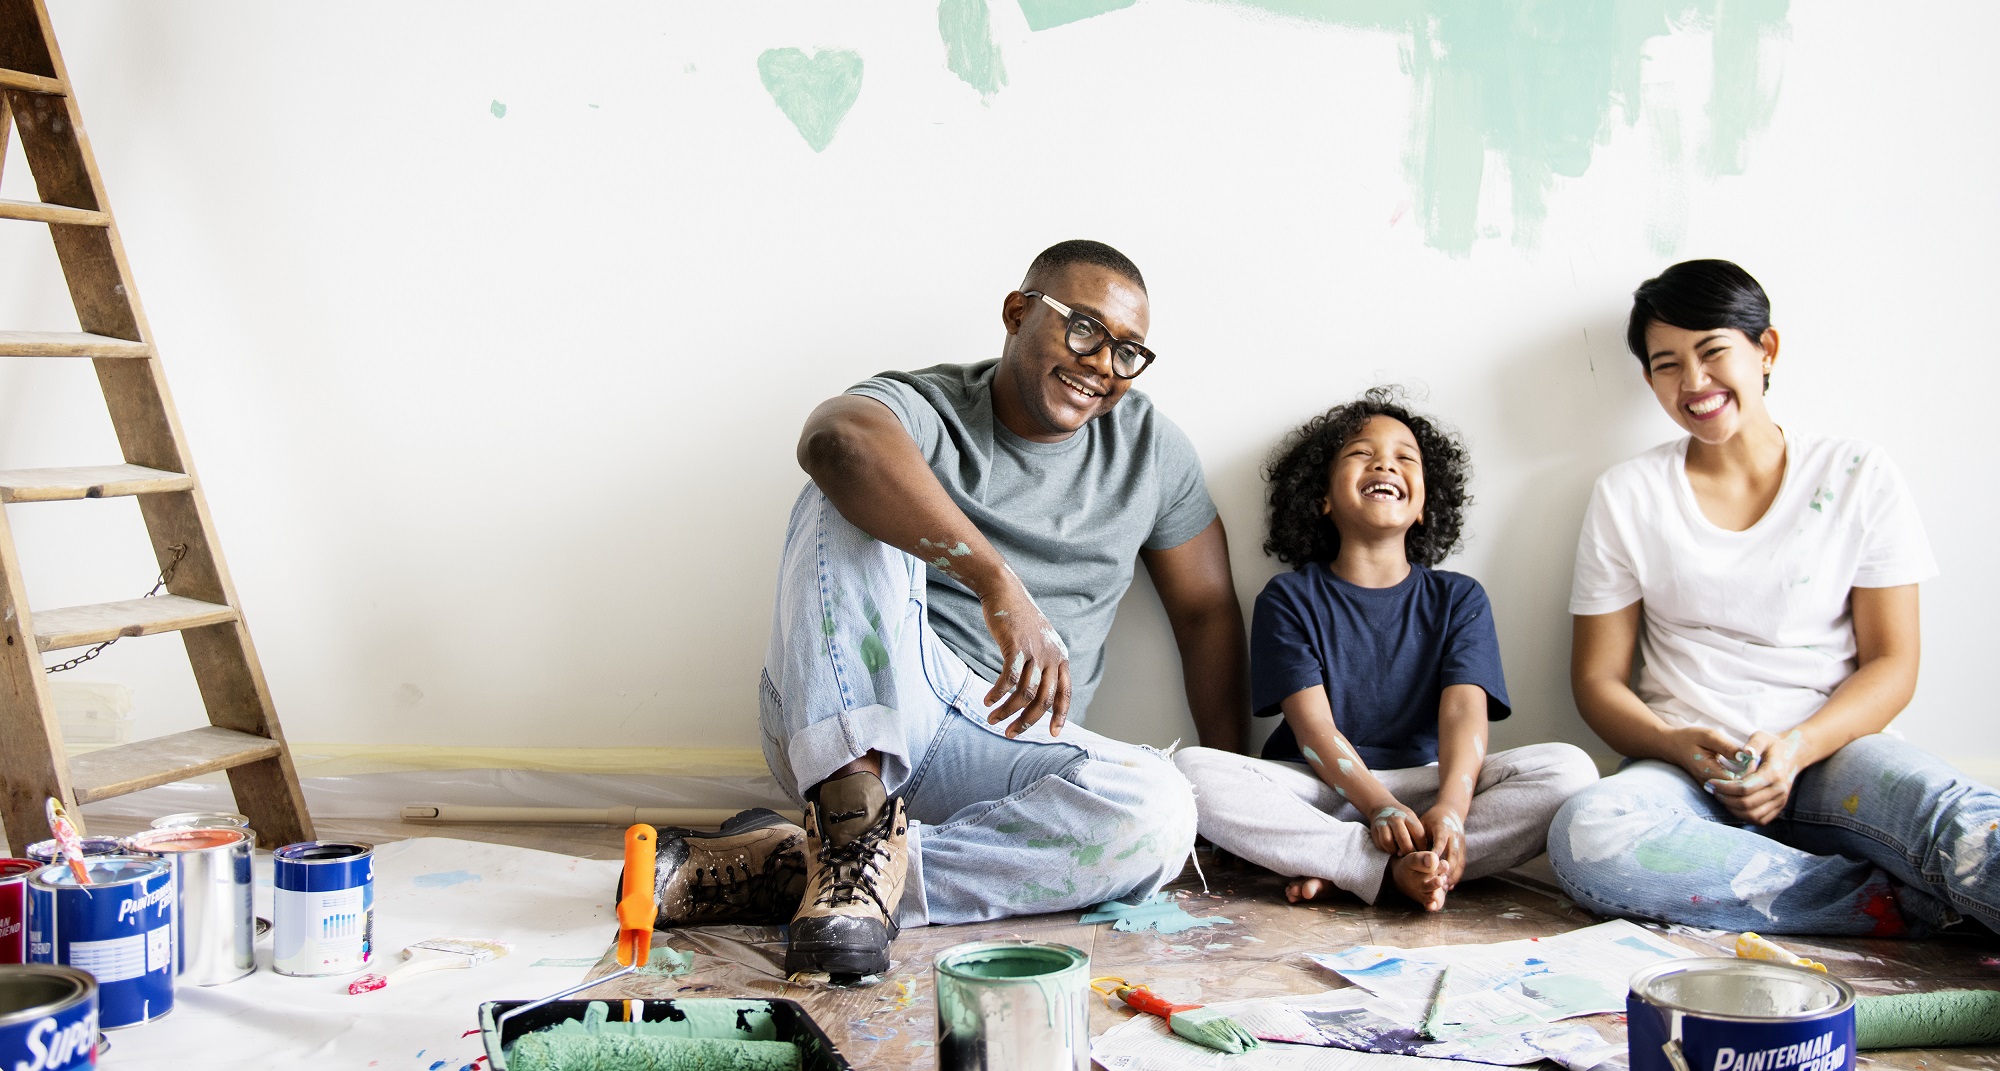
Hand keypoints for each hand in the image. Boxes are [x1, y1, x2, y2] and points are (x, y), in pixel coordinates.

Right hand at [980, 578, 1071, 738]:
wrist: (1004, 590)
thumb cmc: (1019, 618)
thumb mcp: (1039, 640)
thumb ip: (1043, 662)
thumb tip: (1038, 690)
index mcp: (1060, 656)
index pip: (1066, 693)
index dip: (1061, 715)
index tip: (1054, 734)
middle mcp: (1051, 656)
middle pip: (1044, 699)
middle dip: (1028, 721)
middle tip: (1012, 734)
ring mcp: (1034, 651)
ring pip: (1024, 693)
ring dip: (1007, 711)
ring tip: (993, 720)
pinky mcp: (1016, 646)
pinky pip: (1008, 679)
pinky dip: (997, 694)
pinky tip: (987, 701)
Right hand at [1365, 798, 1428, 854]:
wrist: (1383, 807)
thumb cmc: (1403, 818)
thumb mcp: (1413, 821)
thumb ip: (1418, 834)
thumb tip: (1425, 853)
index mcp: (1408, 817)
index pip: (1418, 834)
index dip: (1422, 847)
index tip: (1423, 854)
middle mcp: (1395, 818)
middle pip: (1403, 839)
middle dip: (1408, 851)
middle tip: (1411, 857)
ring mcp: (1383, 823)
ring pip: (1388, 842)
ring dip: (1394, 851)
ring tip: (1399, 853)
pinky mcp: (1374, 830)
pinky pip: (1380, 843)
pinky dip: (1386, 849)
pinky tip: (1391, 849)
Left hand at [1420, 806, 1466, 887]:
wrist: (1451, 811)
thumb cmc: (1432, 818)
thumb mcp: (1422, 824)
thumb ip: (1415, 838)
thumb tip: (1401, 853)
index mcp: (1443, 828)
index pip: (1440, 842)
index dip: (1436, 855)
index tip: (1429, 869)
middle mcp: (1455, 836)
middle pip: (1453, 855)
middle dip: (1446, 870)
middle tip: (1437, 883)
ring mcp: (1461, 843)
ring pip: (1459, 862)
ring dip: (1452, 876)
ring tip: (1443, 888)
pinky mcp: (1464, 849)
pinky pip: (1462, 864)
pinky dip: (1456, 876)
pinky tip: (1449, 886)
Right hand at [1672, 725, 1752, 784]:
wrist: (1672, 747)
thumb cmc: (1690, 739)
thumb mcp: (1709, 736)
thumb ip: (1727, 746)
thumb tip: (1746, 756)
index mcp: (1709, 771)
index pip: (1737, 780)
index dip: (1749, 771)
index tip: (1754, 758)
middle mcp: (1710, 785)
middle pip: (1739, 790)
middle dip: (1751, 778)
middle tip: (1756, 762)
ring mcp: (1711, 789)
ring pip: (1736, 793)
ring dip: (1747, 782)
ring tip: (1752, 767)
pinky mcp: (1713, 790)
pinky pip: (1732, 792)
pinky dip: (1740, 784)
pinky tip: (1744, 772)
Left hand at [1708, 730, 1805, 824]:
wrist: (1792, 755)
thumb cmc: (1772, 745)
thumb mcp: (1762, 736)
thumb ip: (1754, 743)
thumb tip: (1744, 753)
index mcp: (1774, 773)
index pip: (1745, 787)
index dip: (1725, 787)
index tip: (1711, 782)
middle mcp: (1779, 790)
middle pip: (1746, 803)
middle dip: (1725, 798)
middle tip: (1711, 789)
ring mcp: (1780, 801)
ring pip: (1752, 815)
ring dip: (1732, 808)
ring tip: (1720, 796)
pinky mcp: (1778, 808)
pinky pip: (1759, 819)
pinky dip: (1743, 815)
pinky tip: (1731, 803)